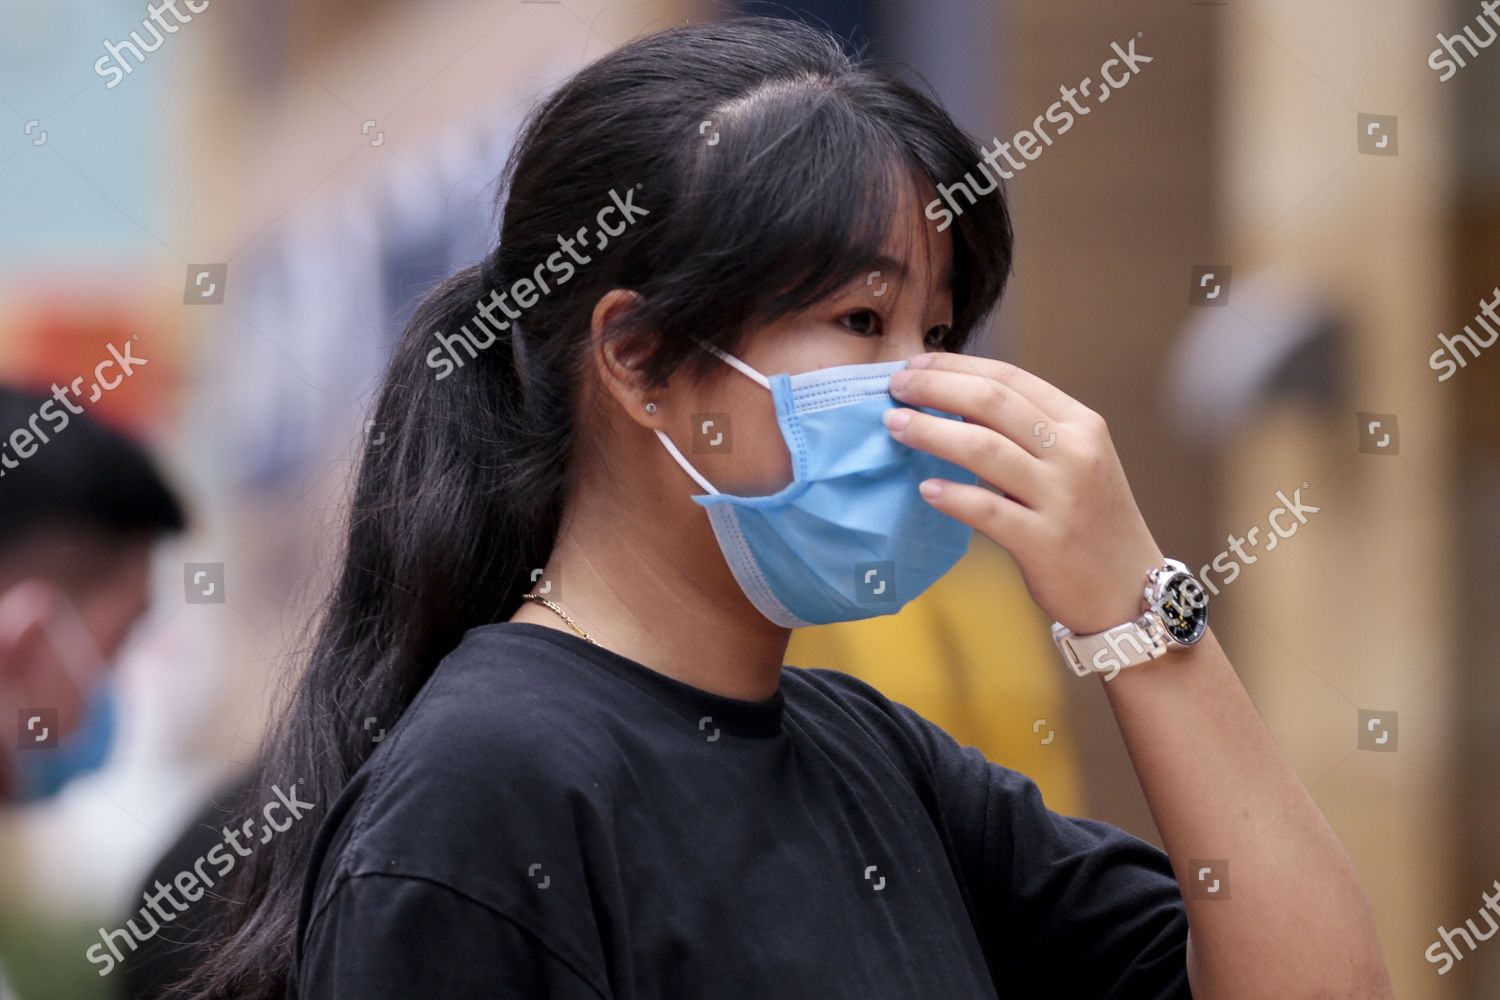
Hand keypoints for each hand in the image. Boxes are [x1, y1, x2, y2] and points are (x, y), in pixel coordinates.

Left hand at [884, 352, 1162, 634]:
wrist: (1131, 591)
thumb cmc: (1090, 522)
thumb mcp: (1074, 462)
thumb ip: (1028, 432)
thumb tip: (955, 402)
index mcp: (1081, 424)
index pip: (1010, 378)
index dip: (956, 367)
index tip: (915, 364)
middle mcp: (1075, 453)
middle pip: (991, 403)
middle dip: (935, 388)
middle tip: (896, 387)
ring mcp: (1062, 497)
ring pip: (983, 448)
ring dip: (931, 432)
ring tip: (895, 426)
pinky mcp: (1046, 542)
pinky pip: (987, 511)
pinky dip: (952, 496)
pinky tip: (924, 489)